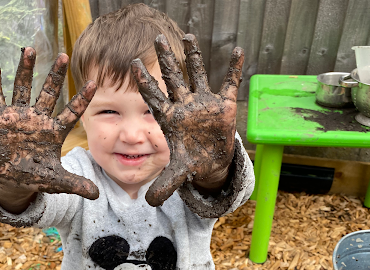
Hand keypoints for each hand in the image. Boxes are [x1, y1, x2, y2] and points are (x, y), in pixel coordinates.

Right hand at [0, 47, 98, 212]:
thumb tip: (96, 195)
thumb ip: (76, 184)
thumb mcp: (56, 181)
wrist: (11, 180)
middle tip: (64, 56)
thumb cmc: (36, 177)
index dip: (82, 99)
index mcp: (54, 132)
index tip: (94, 83)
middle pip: (48, 93)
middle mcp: (38, 119)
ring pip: (23, 89)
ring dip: (25, 70)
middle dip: (55, 76)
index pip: (71, 112)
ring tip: (29, 49)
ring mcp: (18, 117)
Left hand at [131, 34, 243, 206]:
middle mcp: (184, 106)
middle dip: (166, 60)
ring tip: (189, 35)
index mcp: (170, 118)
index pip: (154, 97)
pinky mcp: (223, 106)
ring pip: (197, 75)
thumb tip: (148, 203)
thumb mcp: (177, 173)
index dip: (144, 82)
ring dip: (195, 56)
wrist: (211, 162)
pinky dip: (234, 69)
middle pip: (173, 79)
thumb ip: (164, 185)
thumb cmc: (191, 162)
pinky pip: (229, 83)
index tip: (132, 64)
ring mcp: (204, 103)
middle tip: (157, 39)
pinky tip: (238, 52)